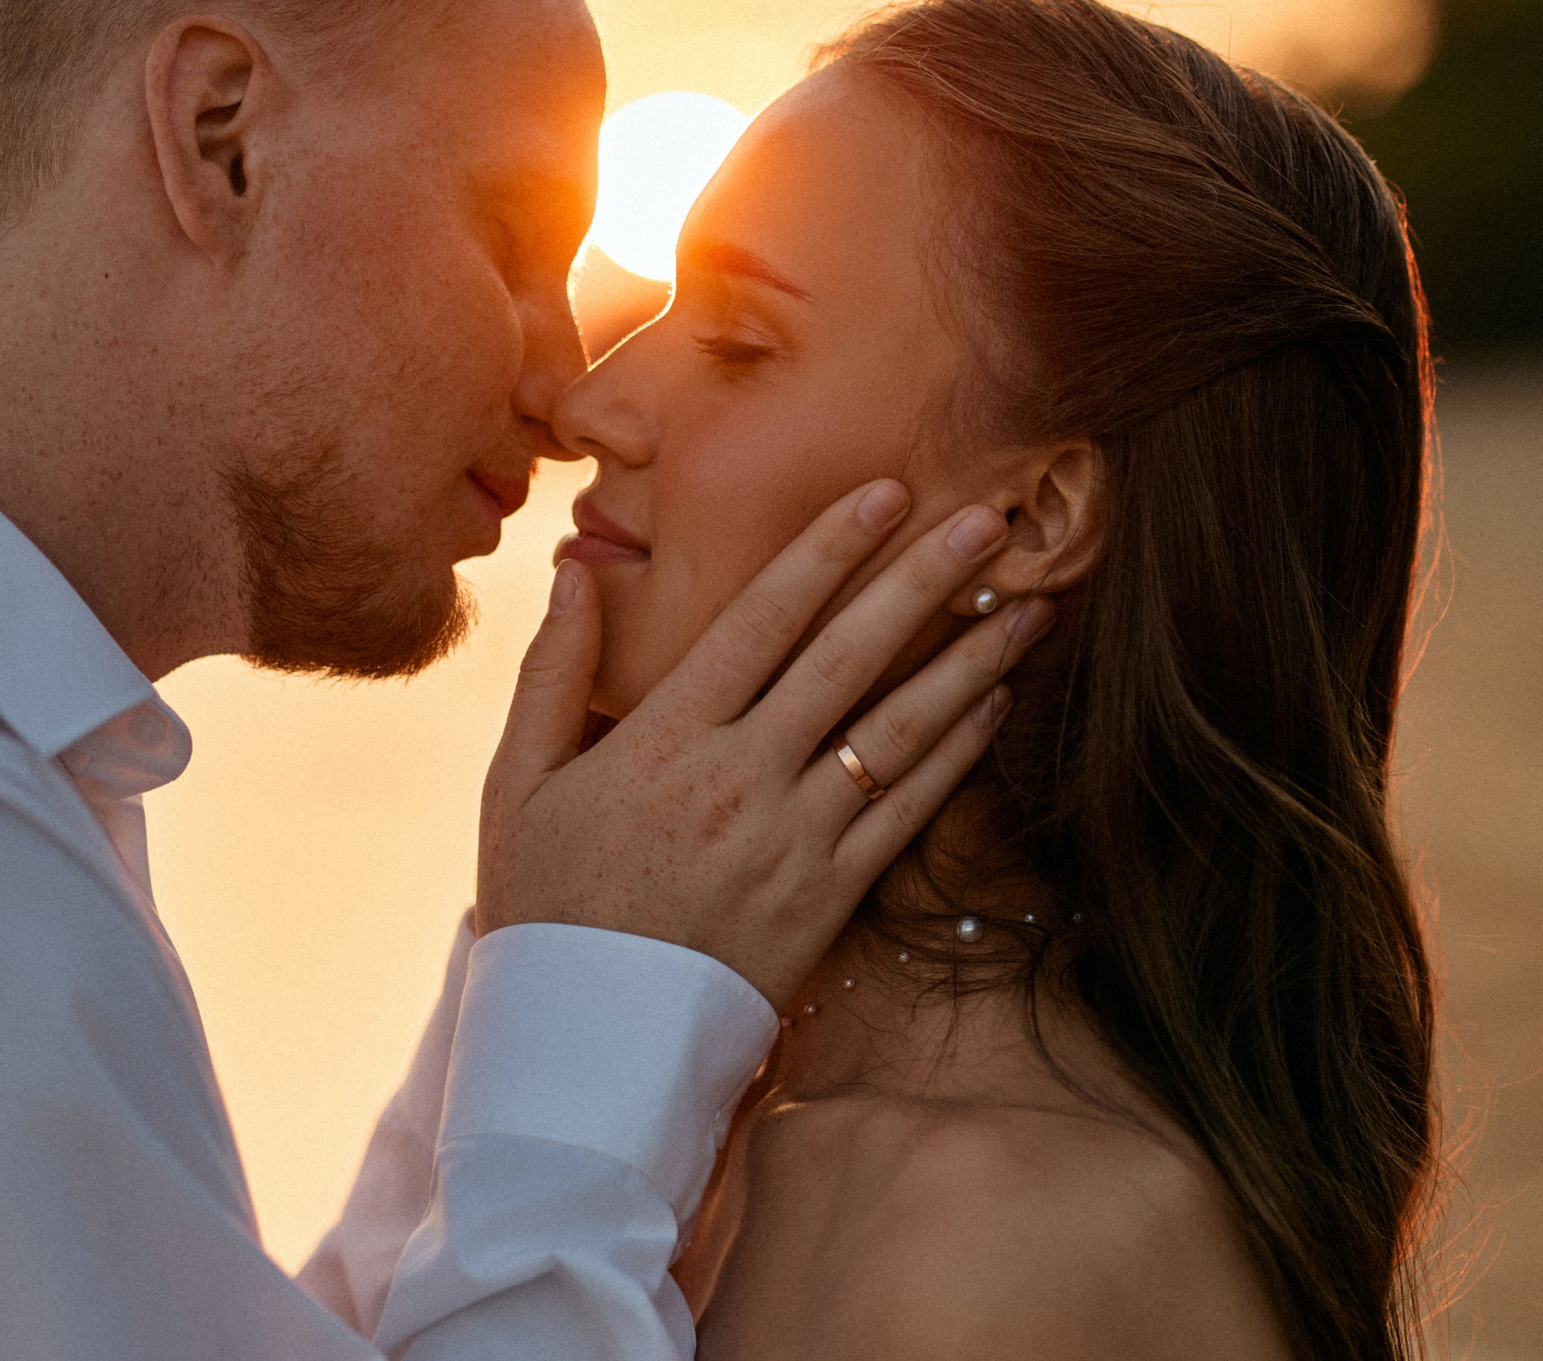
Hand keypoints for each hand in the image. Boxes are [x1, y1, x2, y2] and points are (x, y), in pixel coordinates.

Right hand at [477, 479, 1055, 1007]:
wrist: (586, 1047)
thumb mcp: (517, 783)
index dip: (827, 550)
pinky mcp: (829, 900)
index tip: (884, 494)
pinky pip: (907, 813)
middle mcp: (741, 780)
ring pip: (897, 732)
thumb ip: (552, 672)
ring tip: (1025, 603)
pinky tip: (993, 702)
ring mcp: (793, 843)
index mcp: (664, 740)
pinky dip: (957, 753)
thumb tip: (574, 568)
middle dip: (923, 581)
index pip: (762, 621)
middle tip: (989, 519)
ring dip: (966, 660)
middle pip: (848, 659)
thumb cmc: (546, 906)